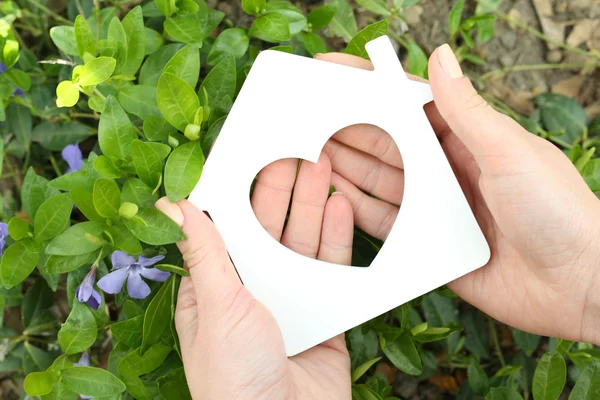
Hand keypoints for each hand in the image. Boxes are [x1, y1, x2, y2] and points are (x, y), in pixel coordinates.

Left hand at [155, 153, 352, 398]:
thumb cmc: (233, 378)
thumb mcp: (214, 306)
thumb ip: (202, 252)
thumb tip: (170, 205)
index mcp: (215, 287)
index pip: (225, 227)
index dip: (237, 190)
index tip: (249, 154)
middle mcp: (251, 289)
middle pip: (267, 229)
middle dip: (279, 189)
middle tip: (293, 148)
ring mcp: (290, 300)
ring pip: (301, 243)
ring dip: (310, 205)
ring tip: (321, 165)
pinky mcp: (324, 313)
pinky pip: (330, 269)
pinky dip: (335, 238)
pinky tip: (339, 208)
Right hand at [316, 45, 599, 345]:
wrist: (578, 285)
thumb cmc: (557, 211)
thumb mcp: (508, 150)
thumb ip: (466, 110)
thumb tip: (439, 56)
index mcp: (469, 140)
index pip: (409, 104)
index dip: (369, 87)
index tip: (331, 72)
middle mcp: (449, 171)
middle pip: (388, 142)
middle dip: (347, 126)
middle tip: (303, 115)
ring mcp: (438, 209)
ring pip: (381, 181)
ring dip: (347, 166)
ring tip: (307, 151)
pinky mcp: (431, 246)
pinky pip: (388, 223)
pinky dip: (361, 209)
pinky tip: (334, 196)